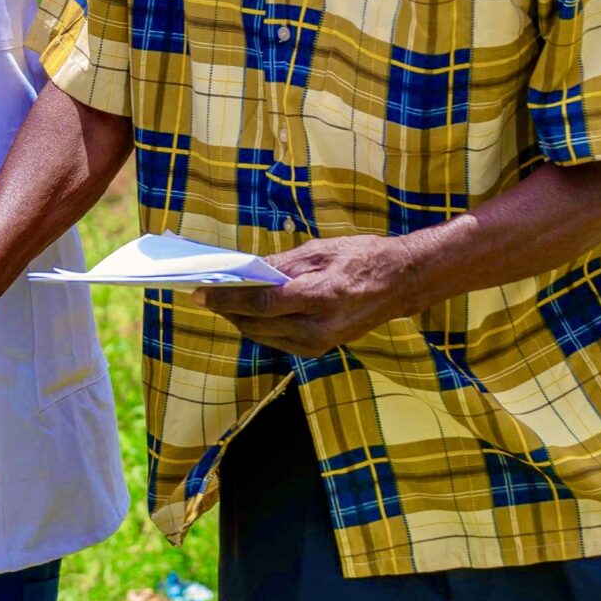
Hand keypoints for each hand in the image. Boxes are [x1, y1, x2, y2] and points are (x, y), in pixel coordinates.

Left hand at [197, 232, 432, 356]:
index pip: (262, 303)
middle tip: (203, 295)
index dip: (227, 299)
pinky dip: (258, 328)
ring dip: (239, 320)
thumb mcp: (320, 251)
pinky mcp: (320, 350)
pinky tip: (246, 313)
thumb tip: (244, 271)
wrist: (399, 283)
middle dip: (227, 310)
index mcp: (321, 296)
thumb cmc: (361, 258)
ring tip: (219, 303)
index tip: (201, 292)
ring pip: (263, 336)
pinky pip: (277, 341)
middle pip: (257, 324)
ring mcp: (320, 343)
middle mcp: (319, 327)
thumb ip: (280, 265)